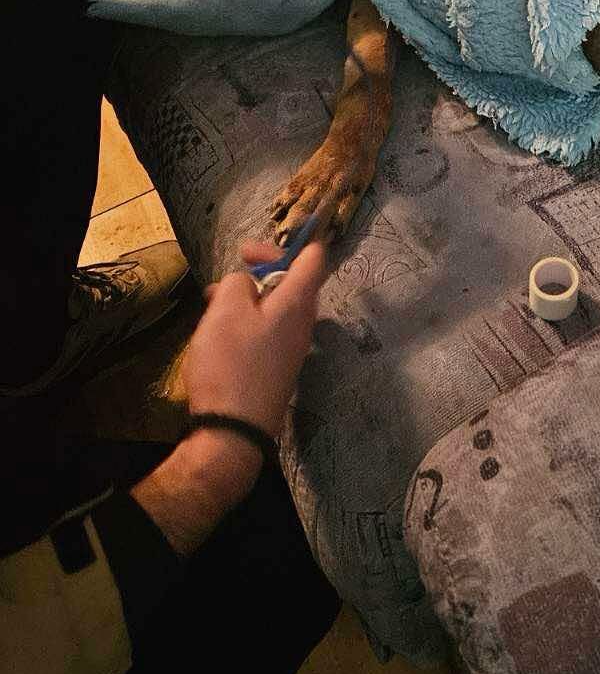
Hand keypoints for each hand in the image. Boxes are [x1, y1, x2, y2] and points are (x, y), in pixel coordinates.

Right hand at [183, 239, 328, 438]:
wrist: (233, 431)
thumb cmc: (230, 364)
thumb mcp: (226, 310)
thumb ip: (238, 282)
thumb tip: (246, 283)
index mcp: (298, 303)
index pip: (313, 258)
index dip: (290, 242)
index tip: (255, 246)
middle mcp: (303, 324)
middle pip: (292, 282)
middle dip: (259, 272)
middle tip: (227, 274)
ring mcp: (292, 349)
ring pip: (275, 308)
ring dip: (247, 299)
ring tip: (211, 303)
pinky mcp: (278, 369)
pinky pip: (268, 332)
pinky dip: (247, 323)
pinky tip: (219, 334)